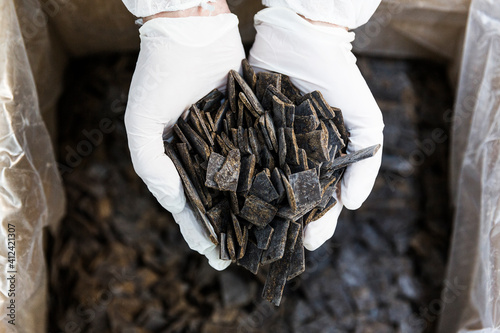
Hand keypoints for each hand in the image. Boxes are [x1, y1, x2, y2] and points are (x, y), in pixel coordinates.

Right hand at [125, 8, 244, 268]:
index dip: (198, 232)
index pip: (187, 206)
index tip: (213, 257)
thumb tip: (173, 203)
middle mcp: (203, 157)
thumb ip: (151, 166)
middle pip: (218, 202)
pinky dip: (267, 177)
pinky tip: (279, 196)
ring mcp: (228, 143)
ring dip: (251, 210)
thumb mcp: (142, 122)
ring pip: (241, 184)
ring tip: (266, 235)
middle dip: (230, 230)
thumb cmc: (160, 76)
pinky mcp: (249, 126)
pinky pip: (260, 157)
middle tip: (245, 258)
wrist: (192, 32)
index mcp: (175, 162)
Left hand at [249, 7, 383, 249]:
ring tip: (246, 236)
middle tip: (273, 251)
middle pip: (287, 202)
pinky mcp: (243, 133)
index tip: (311, 243)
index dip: (319, 224)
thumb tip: (354, 206)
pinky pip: (237, 162)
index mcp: (321, 164)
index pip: (321, 203)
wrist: (302, 39)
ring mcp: (266, 149)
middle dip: (281, 227)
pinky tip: (226, 201)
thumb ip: (366, 164)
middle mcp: (292, 161)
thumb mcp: (366, 122)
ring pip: (259, 188)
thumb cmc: (339, 79)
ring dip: (253, 212)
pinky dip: (232, 181)